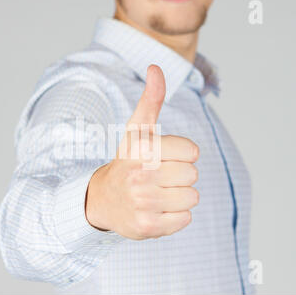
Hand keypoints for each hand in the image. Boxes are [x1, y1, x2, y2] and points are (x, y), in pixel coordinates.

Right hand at [85, 65, 199, 239]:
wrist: (102, 199)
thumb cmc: (126, 162)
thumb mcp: (136, 131)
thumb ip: (151, 100)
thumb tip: (156, 67)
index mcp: (142, 150)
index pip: (193, 152)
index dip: (182, 154)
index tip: (162, 157)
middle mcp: (140, 176)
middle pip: (193, 175)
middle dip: (179, 175)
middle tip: (157, 177)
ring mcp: (143, 204)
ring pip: (192, 197)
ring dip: (178, 196)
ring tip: (156, 193)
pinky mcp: (148, 227)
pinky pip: (185, 219)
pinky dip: (175, 216)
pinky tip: (156, 210)